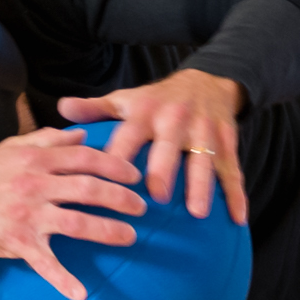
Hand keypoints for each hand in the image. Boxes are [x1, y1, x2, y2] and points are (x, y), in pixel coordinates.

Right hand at [0, 126, 147, 299]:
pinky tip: (80, 294)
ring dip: (108, 230)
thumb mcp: (13, 147)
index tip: (135, 175)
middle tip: (141, 206)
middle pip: (88, 189)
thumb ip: (48, 139)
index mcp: (35, 159)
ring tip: (128, 235)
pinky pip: (44, 263)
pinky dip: (62, 280)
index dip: (114, 165)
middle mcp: (34, 185)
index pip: (84, 158)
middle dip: (121, 198)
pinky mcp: (19, 242)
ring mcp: (27, 215)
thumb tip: (82, 135)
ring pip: (77, 223)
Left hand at [59, 68, 248, 223]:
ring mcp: (204, 132)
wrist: (208, 81)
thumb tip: (62, 108)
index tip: (106, 181)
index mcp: (145, 112)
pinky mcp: (227, 142)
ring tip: (197, 212)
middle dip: (164, 170)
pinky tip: (238, 219)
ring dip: (202, 185)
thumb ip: (94, 108)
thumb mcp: (125, 99)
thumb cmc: (156, 100)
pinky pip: (233, 170)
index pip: (128, 136)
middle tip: (156, 197)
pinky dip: (238, 195)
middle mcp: (175, 121)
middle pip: (169, 147)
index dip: (118, 157)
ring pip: (205, 160)